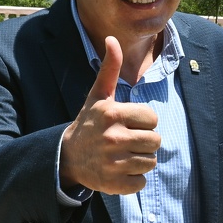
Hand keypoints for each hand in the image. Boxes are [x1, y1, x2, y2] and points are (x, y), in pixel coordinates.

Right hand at [59, 36, 159, 194]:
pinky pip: (142, 183)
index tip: (126, 123)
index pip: (153, 119)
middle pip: (155, 141)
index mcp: (113, 114)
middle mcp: (113, 138)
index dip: (143, 122)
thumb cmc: (89, 123)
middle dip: (144, 142)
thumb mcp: (98, 96)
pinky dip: (133, 179)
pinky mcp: (115, 184)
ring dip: (139, 160)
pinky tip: (118, 171)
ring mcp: (113, 163)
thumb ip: (109, 68)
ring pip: (150, 162)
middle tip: (125, 141)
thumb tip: (112, 38)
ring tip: (121, 155)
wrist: (67, 156)